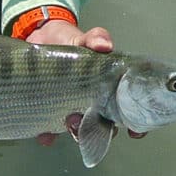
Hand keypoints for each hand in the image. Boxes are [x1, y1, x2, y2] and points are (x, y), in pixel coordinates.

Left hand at [24, 22, 145, 144]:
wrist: (40, 42)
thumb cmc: (70, 44)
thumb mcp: (85, 40)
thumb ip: (95, 39)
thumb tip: (105, 45)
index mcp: (107, 90)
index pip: (127, 111)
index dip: (134, 124)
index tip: (135, 131)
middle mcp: (92, 106)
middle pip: (103, 127)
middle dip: (100, 131)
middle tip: (93, 121)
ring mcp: (71, 111)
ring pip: (78, 131)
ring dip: (76, 132)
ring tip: (70, 122)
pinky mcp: (49, 113)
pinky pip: (49, 132)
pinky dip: (48, 136)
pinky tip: (45, 136)